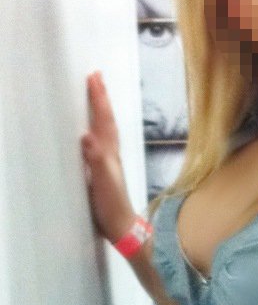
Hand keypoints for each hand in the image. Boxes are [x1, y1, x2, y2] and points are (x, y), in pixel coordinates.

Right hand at [81, 72, 135, 243]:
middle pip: (107, 121)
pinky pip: (102, 143)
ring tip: (98, 98)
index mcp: (110, 153)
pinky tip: (95, 134)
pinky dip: (99, 131)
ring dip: (102, 112)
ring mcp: (110, 162)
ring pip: (106, 130)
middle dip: (102, 99)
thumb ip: (97, 160)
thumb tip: (87, 136)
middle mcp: (112, 154)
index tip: (94, 78)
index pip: (104, 120)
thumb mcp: (103, 182)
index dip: (99, 100)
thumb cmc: (112, 205)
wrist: (123, 227)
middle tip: (96, 78)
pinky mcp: (105, 172)